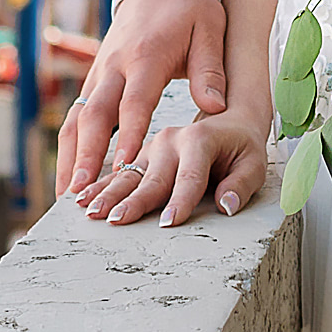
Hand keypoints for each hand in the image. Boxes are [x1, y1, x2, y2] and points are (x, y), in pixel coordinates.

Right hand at [57, 0, 226, 197]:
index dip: (128, 134)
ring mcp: (100, 72)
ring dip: (69, 156)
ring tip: (65, 195)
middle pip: (93, 114)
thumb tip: (213, 108)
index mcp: (145, 56)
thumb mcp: (210, 31)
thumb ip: (210, 70)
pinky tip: (70, 175)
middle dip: (85, 155)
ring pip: (76, 117)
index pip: (134, 101)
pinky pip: (76, 115)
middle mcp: (114, 65)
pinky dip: (70, 146)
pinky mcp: (95, 78)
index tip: (125, 164)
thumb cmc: (190, 9)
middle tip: (80, 191)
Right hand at [80, 114, 272, 227]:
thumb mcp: (255, 159)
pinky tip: (76, 193)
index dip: (181, 198)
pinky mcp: (139, 149)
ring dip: (102, 185)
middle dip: (131, 197)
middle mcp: (169, 137)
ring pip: (120, 161)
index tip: (169, 223)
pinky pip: (111, 161)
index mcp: (199, 138)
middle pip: (148, 170)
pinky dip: (93, 176)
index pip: (190, 174)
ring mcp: (150, 142)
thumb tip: (228, 205)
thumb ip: (242, 181)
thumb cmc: (242, 142)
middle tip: (117, 220)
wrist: (227, 108)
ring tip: (88, 209)